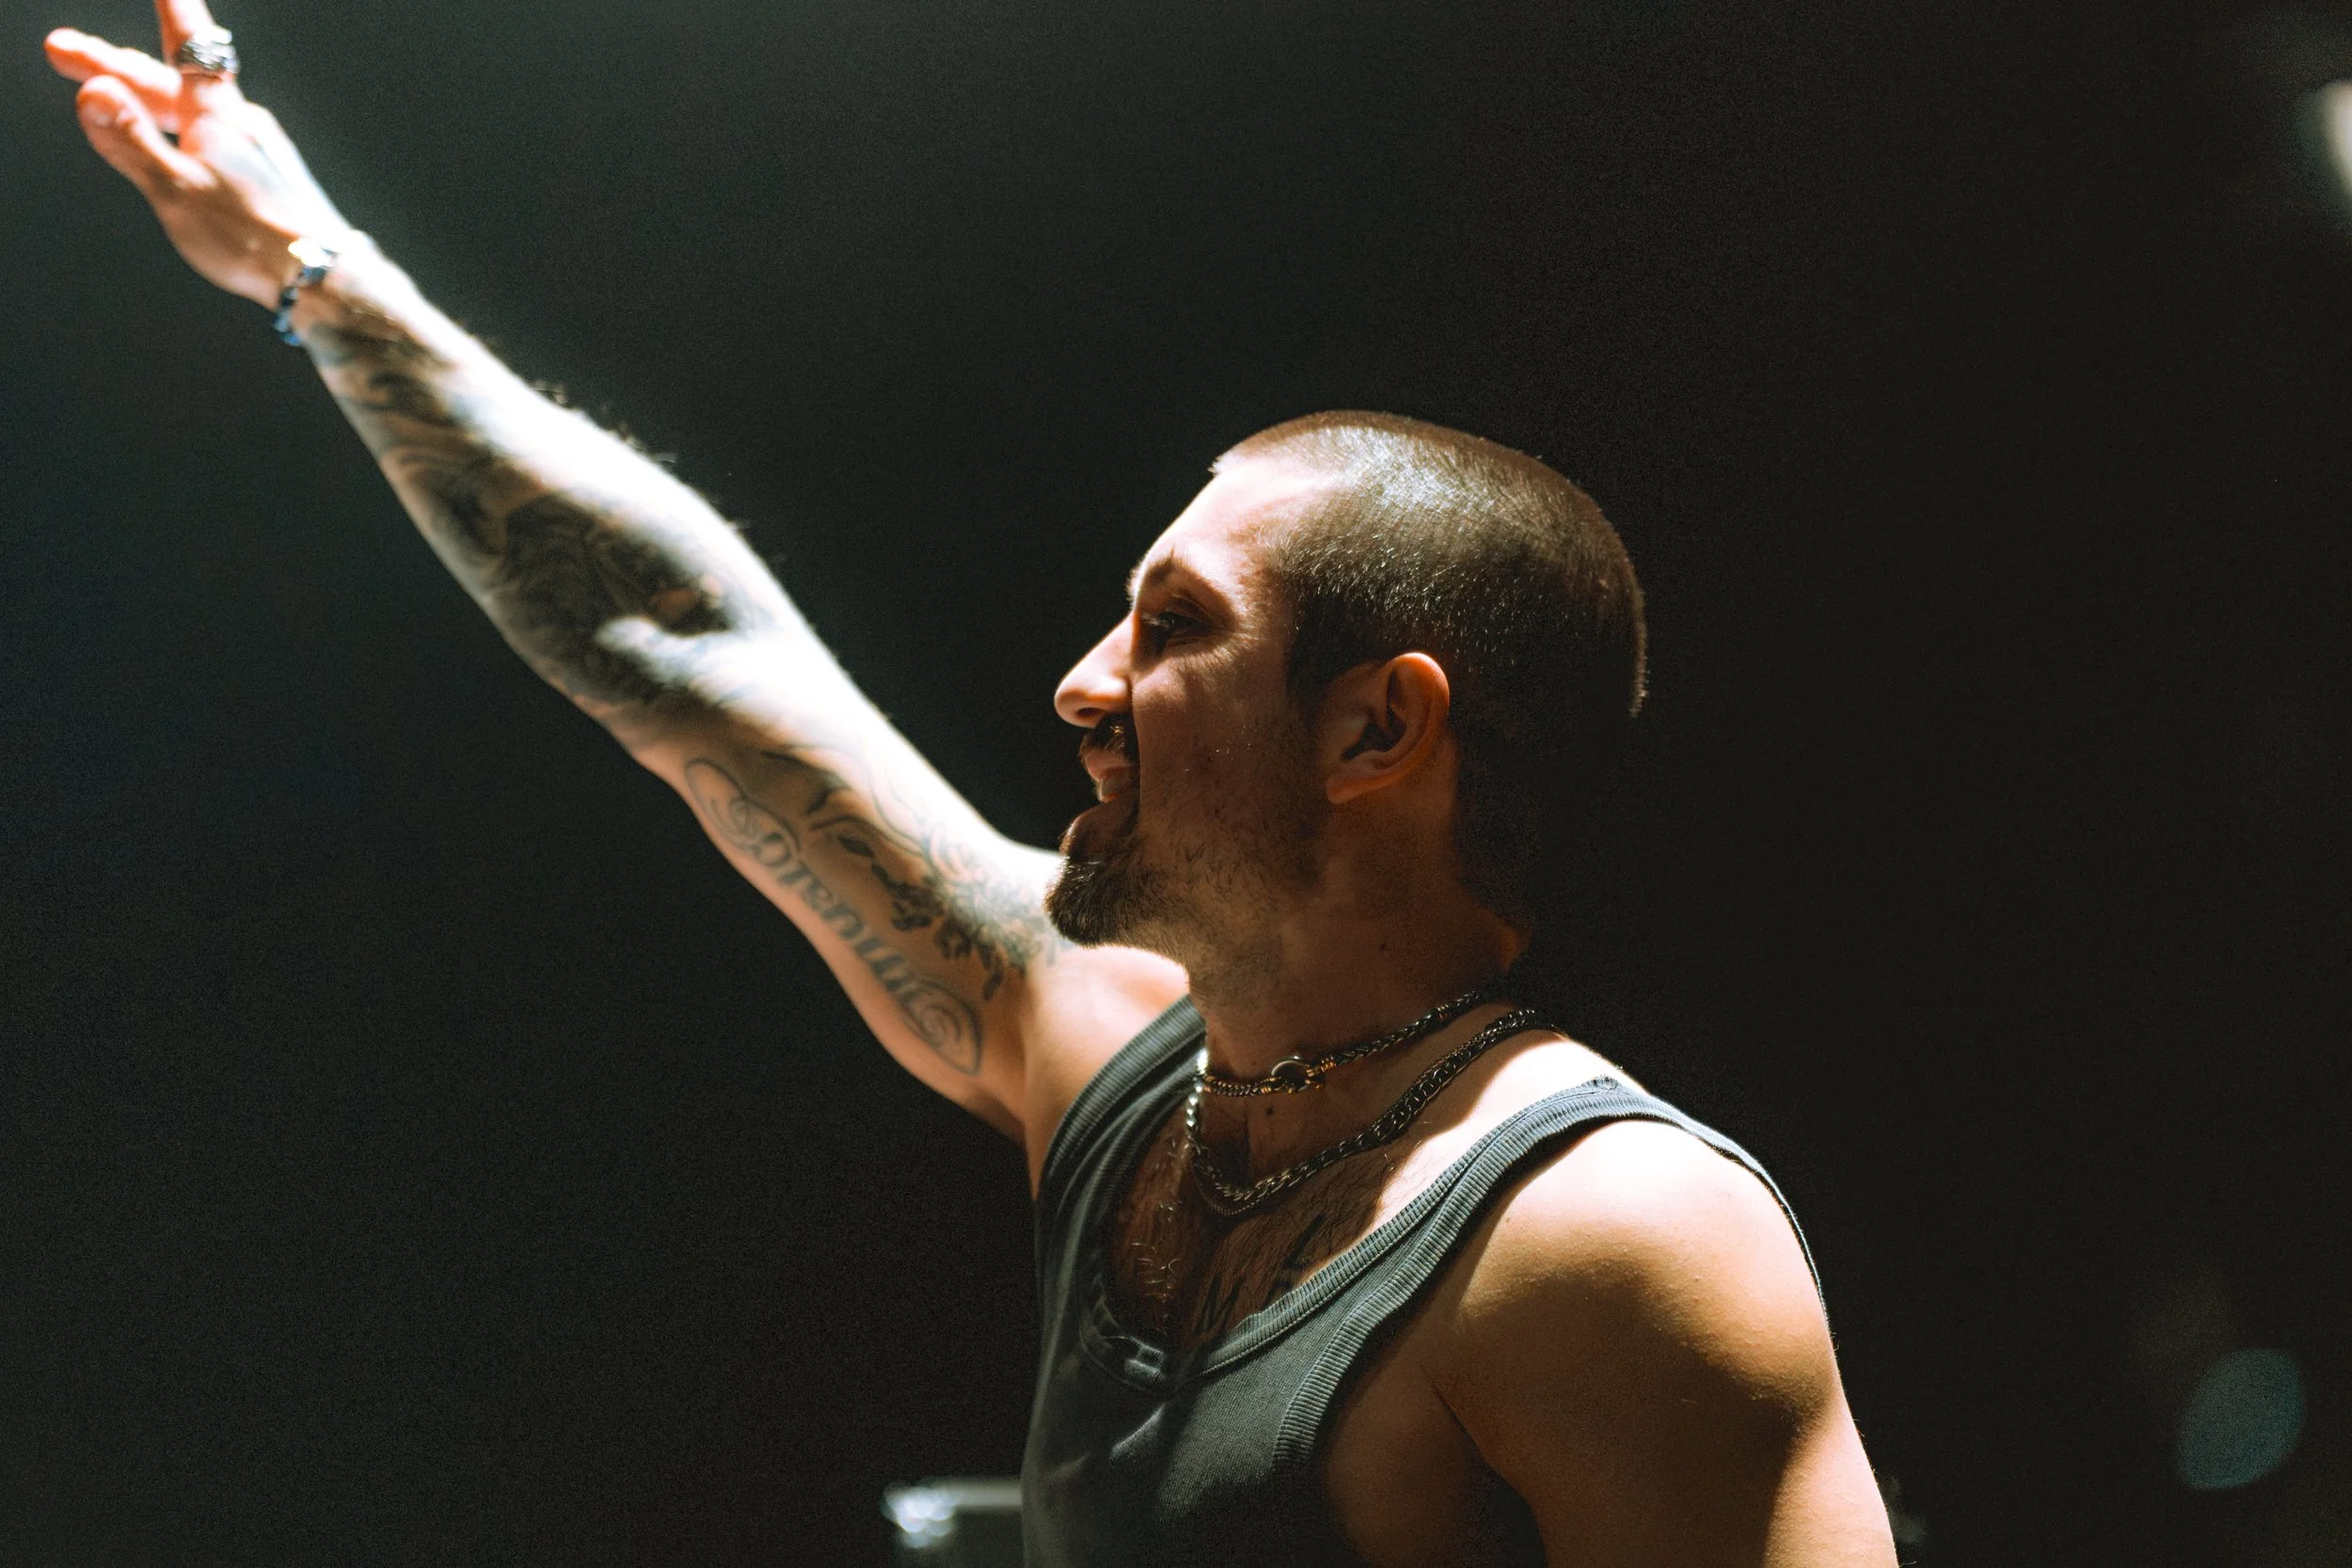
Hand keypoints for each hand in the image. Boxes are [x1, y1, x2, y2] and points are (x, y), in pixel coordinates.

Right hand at [47, 0, 351, 308]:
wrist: (324, 279)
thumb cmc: (252, 237)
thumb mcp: (177, 189)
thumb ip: (132, 142)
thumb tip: (93, 90)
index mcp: (218, 115)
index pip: (185, 44)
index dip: (171, 6)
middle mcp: (241, 123)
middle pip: (167, 82)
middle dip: (113, 66)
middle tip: (60, 50)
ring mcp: (256, 149)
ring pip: (188, 110)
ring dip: (142, 97)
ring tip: (110, 88)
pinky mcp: (265, 177)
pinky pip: (208, 138)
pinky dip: (175, 128)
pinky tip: (176, 141)